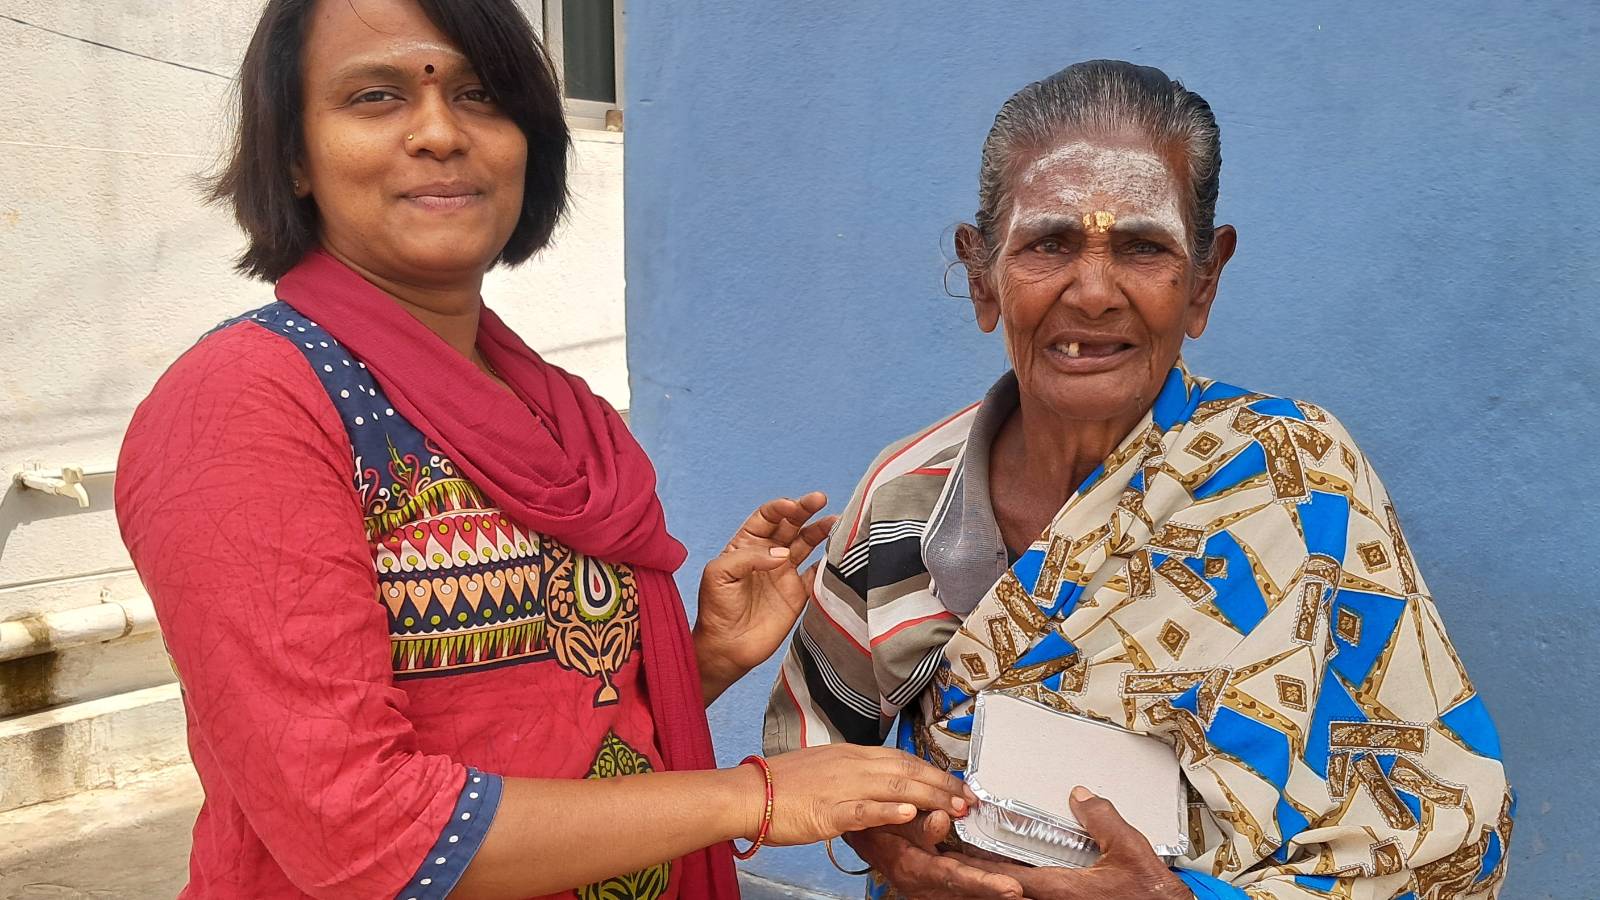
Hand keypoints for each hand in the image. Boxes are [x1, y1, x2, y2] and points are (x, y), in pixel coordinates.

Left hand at [695, 492, 835, 703]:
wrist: (726, 648)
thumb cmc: (715, 609)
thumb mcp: (719, 574)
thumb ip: (748, 558)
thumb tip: (782, 554)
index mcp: (746, 545)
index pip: (766, 517)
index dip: (780, 508)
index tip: (792, 507)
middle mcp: (768, 554)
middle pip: (790, 524)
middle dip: (805, 509)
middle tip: (819, 499)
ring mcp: (785, 573)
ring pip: (807, 543)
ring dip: (820, 530)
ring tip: (836, 521)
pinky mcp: (798, 594)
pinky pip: (817, 573)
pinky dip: (828, 563)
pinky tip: (838, 553)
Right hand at [742, 745, 978, 847]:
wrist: (746, 792)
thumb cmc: (781, 784)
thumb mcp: (824, 767)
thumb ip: (852, 771)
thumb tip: (875, 777)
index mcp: (851, 754)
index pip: (902, 758)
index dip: (933, 770)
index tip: (956, 784)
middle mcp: (852, 764)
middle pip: (907, 770)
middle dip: (942, 784)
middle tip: (968, 799)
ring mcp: (840, 786)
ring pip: (894, 787)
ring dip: (929, 797)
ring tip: (954, 807)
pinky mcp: (827, 810)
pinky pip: (863, 809)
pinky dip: (888, 811)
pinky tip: (909, 815)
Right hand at [844, 812, 1022, 898]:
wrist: (867, 843)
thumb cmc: (882, 829)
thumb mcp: (895, 821)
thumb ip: (922, 823)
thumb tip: (944, 819)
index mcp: (917, 869)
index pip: (957, 877)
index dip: (985, 884)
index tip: (1011, 888)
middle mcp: (928, 887)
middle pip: (970, 895)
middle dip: (999, 898)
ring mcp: (936, 892)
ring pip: (970, 899)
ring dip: (994, 899)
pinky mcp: (943, 891)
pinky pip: (967, 896)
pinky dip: (986, 895)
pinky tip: (1007, 895)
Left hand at [961, 787, 1192, 899]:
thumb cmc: (1151, 895)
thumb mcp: (1130, 849)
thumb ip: (1102, 819)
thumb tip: (1080, 796)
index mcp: (1061, 889)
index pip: (1005, 874)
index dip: (978, 862)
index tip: (957, 850)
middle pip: (1005, 889)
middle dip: (981, 873)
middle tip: (960, 854)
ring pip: (1019, 897)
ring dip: (1000, 881)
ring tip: (982, 864)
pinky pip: (1036, 898)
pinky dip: (1022, 887)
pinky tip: (1020, 878)